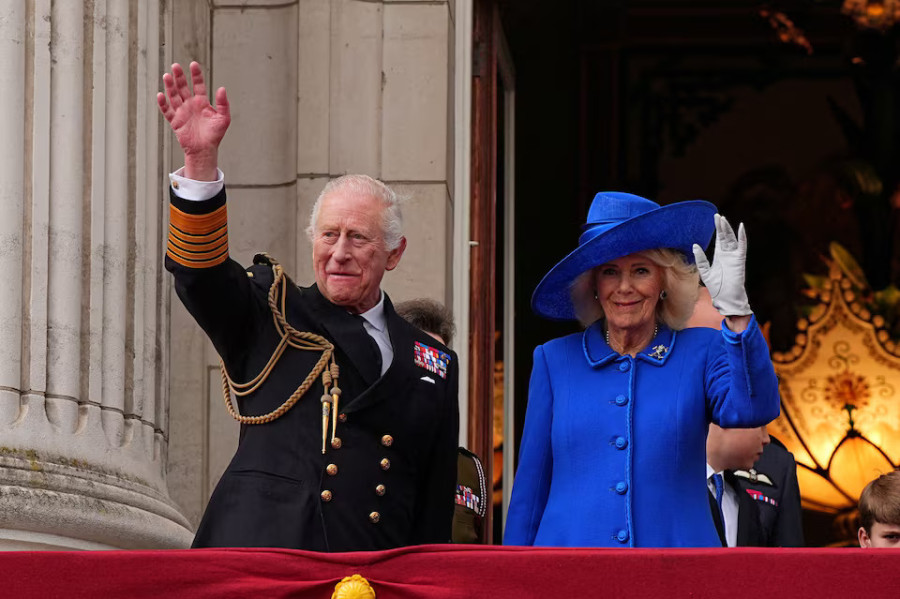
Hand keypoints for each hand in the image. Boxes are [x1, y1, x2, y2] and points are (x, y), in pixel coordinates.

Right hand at [157, 62, 229, 180]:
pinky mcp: (175, 121)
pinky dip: (163, 104)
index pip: (198, 85)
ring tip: (167, 76)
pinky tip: (161, 95)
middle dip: (179, 77)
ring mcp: (182, 112)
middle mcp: (190, 105)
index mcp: (202, 102)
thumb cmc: (215, 135)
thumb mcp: (224, 118)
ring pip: (173, 96)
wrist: (205, 150)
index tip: (193, 64)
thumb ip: (223, 103)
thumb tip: (222, 88)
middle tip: (175, 66)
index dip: (196, 75)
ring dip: (170, 86)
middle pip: (183, 87)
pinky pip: (167, 111)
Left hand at [692, 214, 751, 316]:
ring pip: (732, 239)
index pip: (719, 240)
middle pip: (725, 237)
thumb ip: (700, 259)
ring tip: (723, 219)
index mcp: (719, 257)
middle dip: (721, 227)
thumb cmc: (717, 288)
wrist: (726, 299)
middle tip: (717, 216)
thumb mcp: (705, 272)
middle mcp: (727, 255)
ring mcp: (734, 257)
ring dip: (728, 229)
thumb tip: (695, 245)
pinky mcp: (739, 260)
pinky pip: (742, 246)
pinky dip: (742, 237)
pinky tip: (740, 227)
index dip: (717, 230)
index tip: (714, 219)